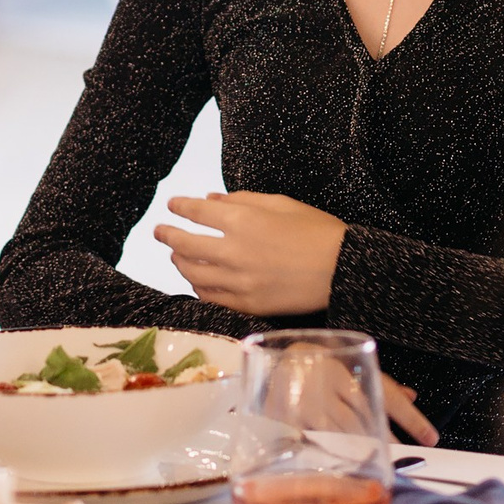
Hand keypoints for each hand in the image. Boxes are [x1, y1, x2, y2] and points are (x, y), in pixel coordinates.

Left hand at [152, 191, 345, 315]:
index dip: (180, 207)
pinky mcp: (247, 304)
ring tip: (176, 256)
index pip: (196, 213)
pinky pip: (210, 297)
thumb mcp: (281, 203)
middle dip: (167, 235)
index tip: (172, 205)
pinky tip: (197, 282)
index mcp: (242, 221)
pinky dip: (198, 288)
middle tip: (159, 231)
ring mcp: (238, 281)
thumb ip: (242, 200)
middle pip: (185, 245)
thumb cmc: (317, 231)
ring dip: (180, 262)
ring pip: (193, 274)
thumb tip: (211, 200)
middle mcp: (233, 252)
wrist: (343, 270)